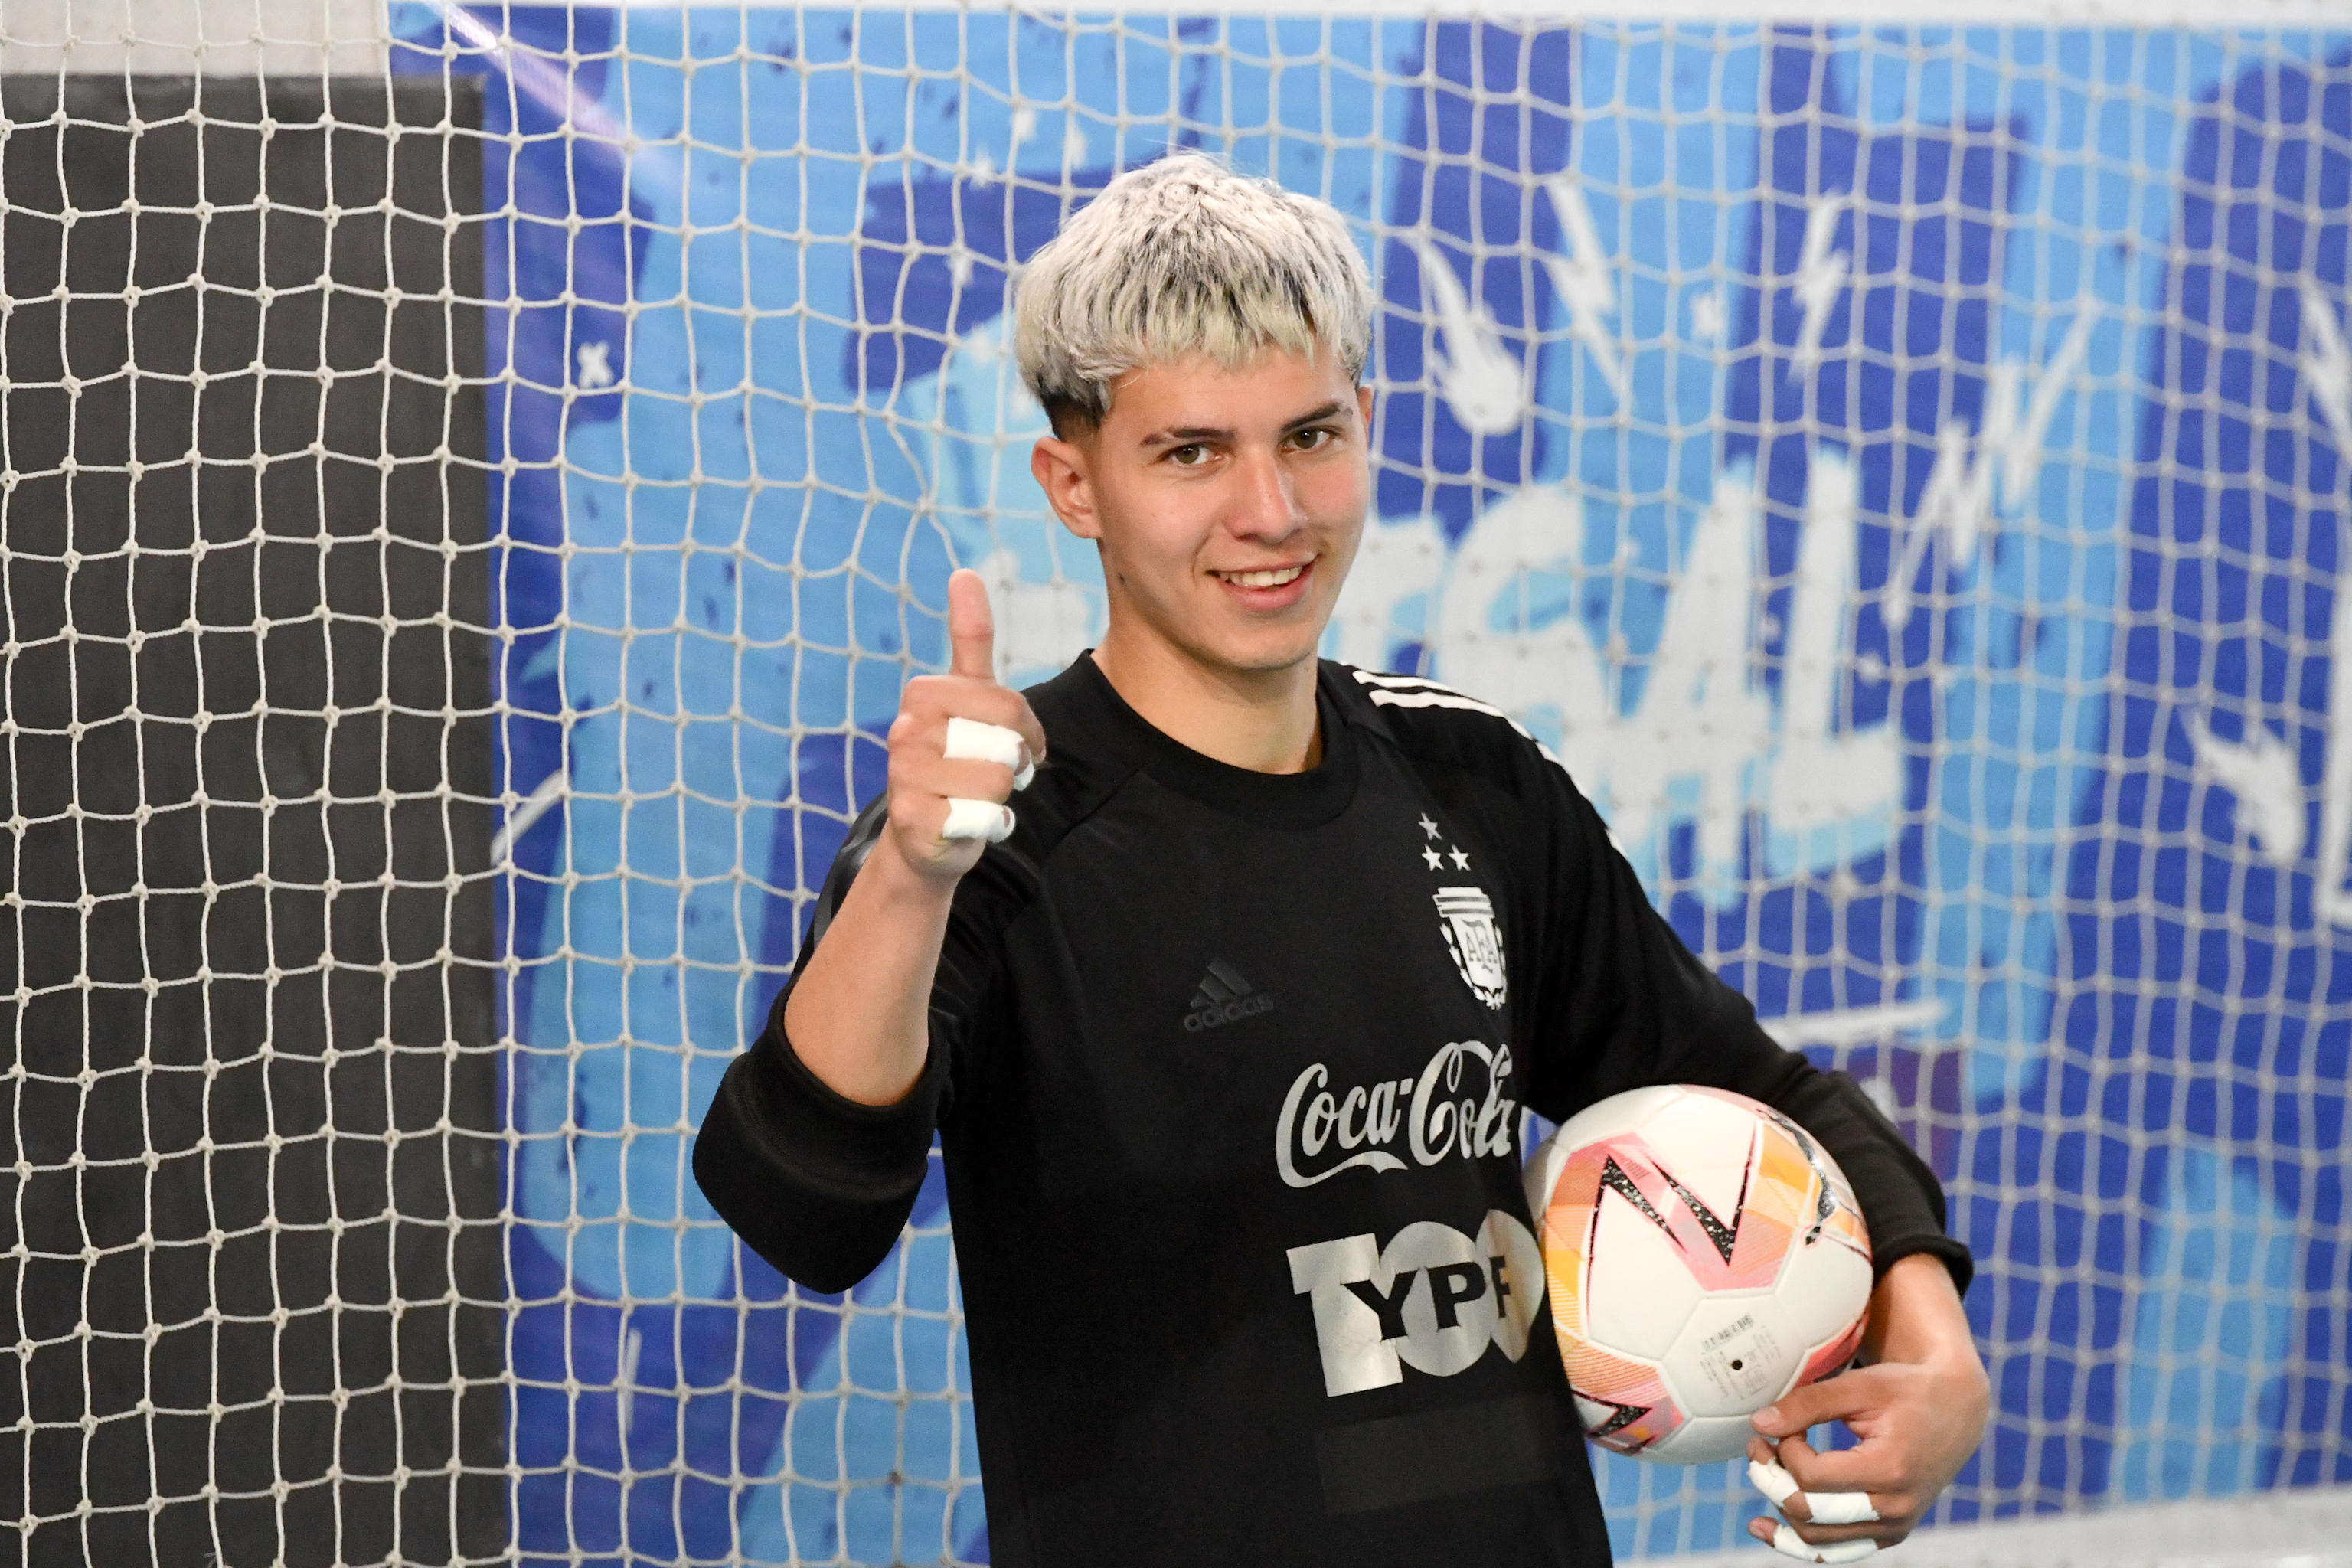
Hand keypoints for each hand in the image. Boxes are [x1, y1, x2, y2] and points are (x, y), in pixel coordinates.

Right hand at [881, 569, 1048, 883]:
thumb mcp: (968, 696)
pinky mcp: (913, 821)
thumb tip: (964, 571)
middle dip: (1015, 762)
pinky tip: (966, 824)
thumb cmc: (956, 757)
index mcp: (922, 695)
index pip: (1006, 703)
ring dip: (1001, 796)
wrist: (925, 836)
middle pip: (1005, 741)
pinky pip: (983, 817)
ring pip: (997, 780)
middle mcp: (906, 731)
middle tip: (996, 771)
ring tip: (976, 796)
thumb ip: (970, 637)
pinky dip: (988, 827)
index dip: (1025, 728)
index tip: (1015, 739)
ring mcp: (904, 777)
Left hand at [1744, 1254, 1988, 1562]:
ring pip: (1816, 1538)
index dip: (1785, 1450)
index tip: (1782, 1424)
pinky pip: (1836, 1551)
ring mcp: (1893, 1527)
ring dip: (1778, 1506)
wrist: (1955, 1411)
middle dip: (1770, 1478)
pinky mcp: (1889, 1533)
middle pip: (1808, 1511)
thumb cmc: (1907, 1391)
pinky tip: (1762, 1527)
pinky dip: (1797, 1543)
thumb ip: (1809, 1403)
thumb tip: (1759, 1422)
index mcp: (1890, 1469)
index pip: (1812, 1476)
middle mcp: (1894, 1508)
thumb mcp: (1861, 1385)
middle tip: (1756, 1446)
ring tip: (1762, 1470)